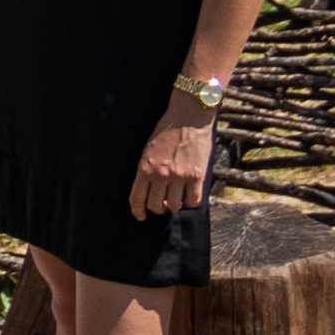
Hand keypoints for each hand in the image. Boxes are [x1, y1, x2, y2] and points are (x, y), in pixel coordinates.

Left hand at [129, 105, 217, 219]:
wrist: (188, 117)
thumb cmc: (166, 131)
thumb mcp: (148, 150)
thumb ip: (147, 170)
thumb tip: (150, 191)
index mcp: (144, 168)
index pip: (137, 199)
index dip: (138, 212)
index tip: (141, 216)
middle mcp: (161, 175)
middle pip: (156, 206)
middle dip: (158, 208)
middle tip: (163, 203)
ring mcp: (179, 176)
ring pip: (174, 206)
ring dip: (175, 205)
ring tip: (177, 197)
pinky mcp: (197, 176)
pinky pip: (194, 201)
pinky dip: (191, 202)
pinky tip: (190, 195)